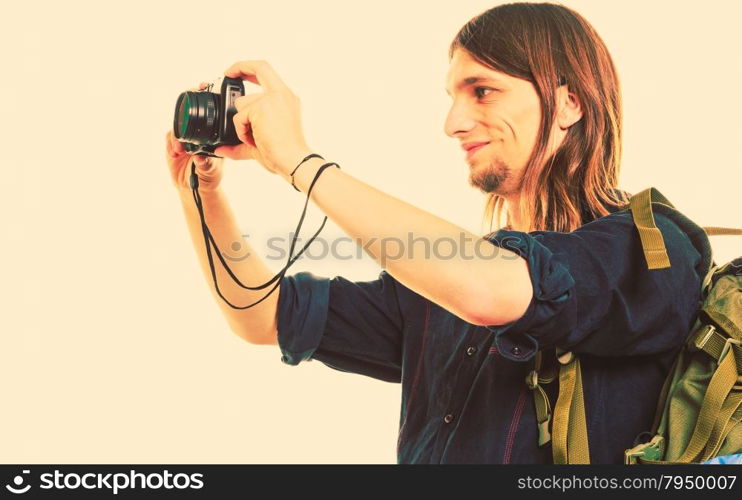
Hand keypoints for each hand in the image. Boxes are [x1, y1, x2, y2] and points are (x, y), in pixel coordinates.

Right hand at [165, 84, 223, 191]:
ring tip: (180, 150)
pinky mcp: (172, 144)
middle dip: (186, 108)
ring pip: (178, 127)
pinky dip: (171, 144)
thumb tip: (200, 157)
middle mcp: (198, 133)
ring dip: (177, 137)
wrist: (193, 188)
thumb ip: (206, 164)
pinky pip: (169, 138)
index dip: (205, 98)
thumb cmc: (208, 177)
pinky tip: (175, 153)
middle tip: (184, 106)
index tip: (203, 87)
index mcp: (212, 135)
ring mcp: (184, 137)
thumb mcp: (211, 170)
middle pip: (190, 113)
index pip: (209, 113)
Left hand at [214, 60, 311, 176]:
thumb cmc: (284, 154)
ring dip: (241, 122)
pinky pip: (239, 116)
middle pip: (260, 67)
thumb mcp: (261, 142)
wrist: (294, 161)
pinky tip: (253, 140)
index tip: (236, 73)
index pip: (269, 73)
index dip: (251, 68)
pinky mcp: (262, 107)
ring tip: (253, 138)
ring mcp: (273, 98)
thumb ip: (241, 141)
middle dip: (240, 66)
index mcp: (287, 99)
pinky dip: (241, 131)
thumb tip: (220, 149)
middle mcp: (283, 94)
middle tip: (227, 74)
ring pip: (242, 102)